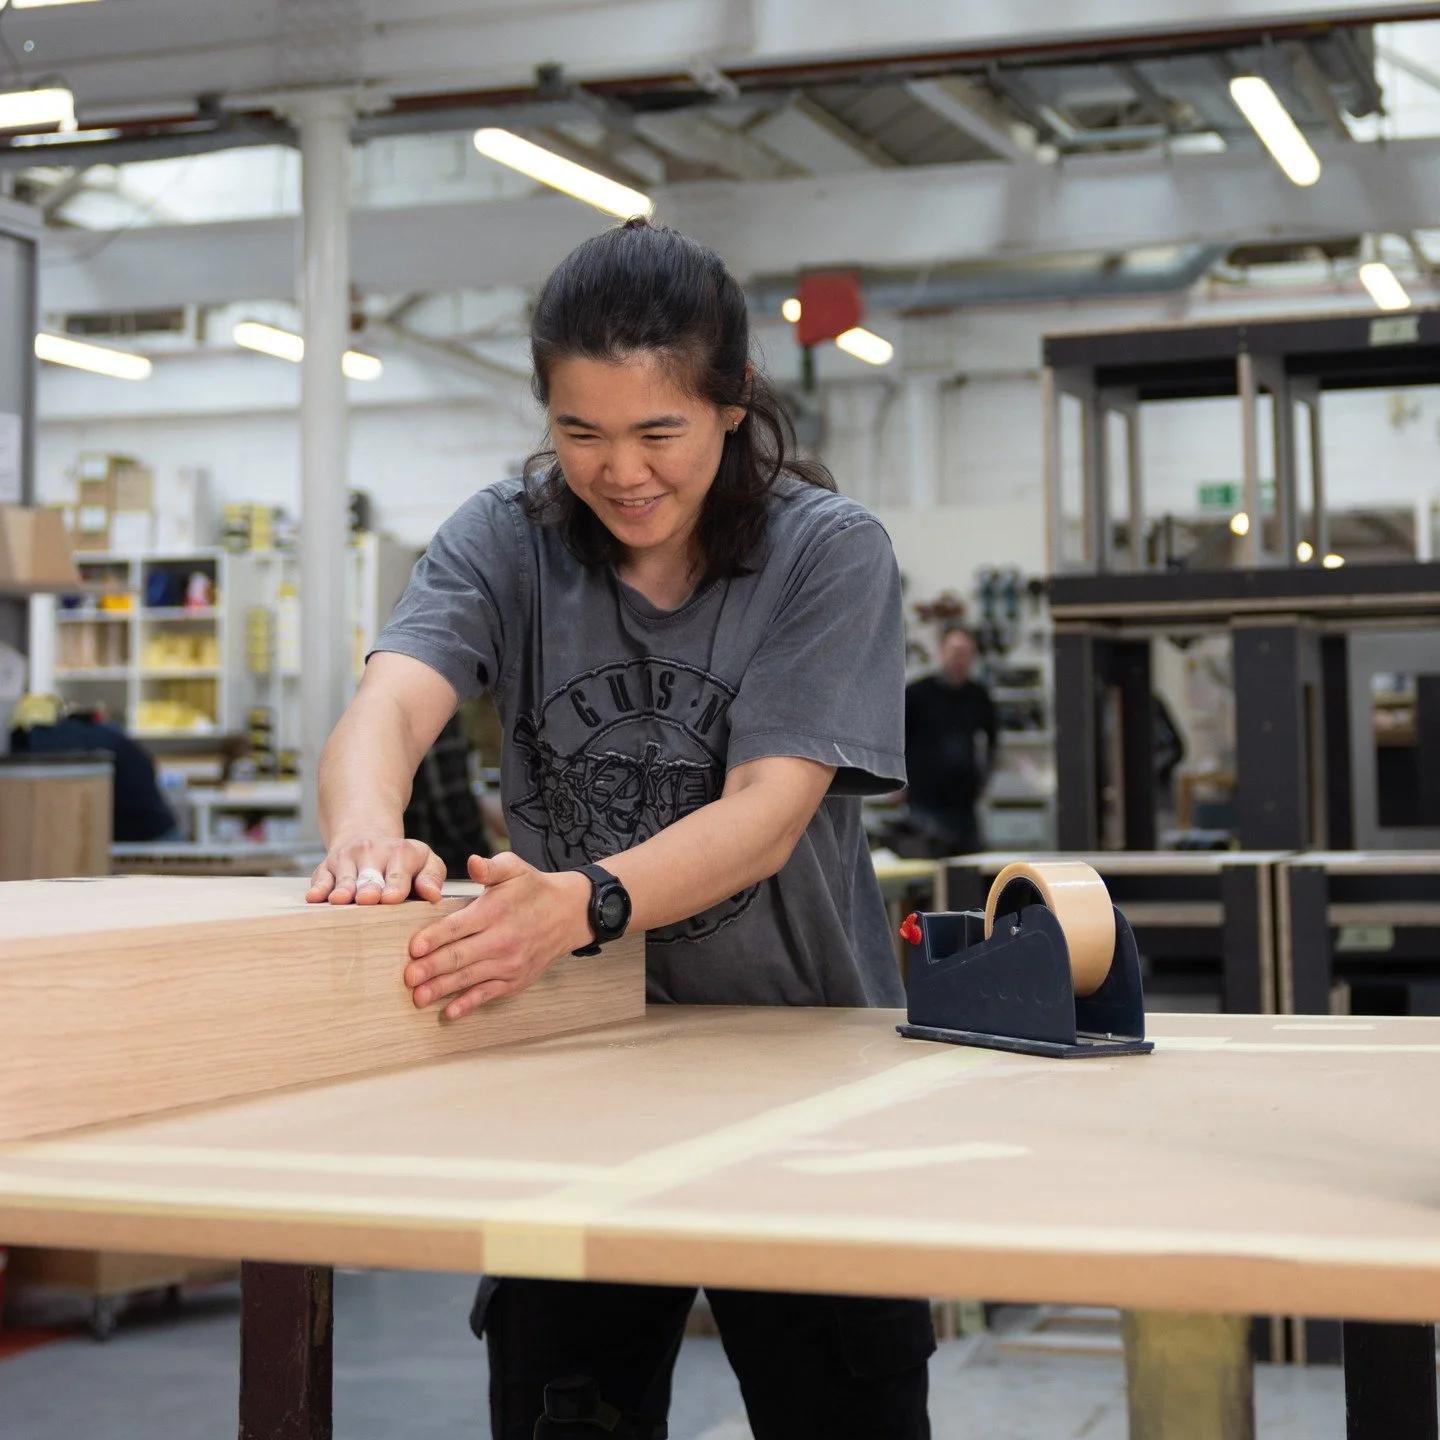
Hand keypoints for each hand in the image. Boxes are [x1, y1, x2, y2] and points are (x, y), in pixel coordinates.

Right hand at [306, 836, 445, 905]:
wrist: (368, 836)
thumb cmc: (403, 862)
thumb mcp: (426, 862)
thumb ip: (432, 878)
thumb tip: (433, 896)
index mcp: (400, 852)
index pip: (398, 873)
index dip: (395, 886)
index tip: (392, 898)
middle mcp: (371, 852)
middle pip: (369, 876)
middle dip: (369, 888)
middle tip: (369, 899)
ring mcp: (346, 859)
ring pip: (344, 878)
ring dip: (343, 890)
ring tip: (340, 900)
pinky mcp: (325, 868)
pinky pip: (320, 879)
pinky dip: (318, 888)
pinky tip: (315, 897)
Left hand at [404, 853, 592, 1019]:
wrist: (569, 914)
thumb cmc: (533, 888)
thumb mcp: (514, 868)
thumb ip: (490, 867)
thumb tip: (472, 862)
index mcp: (495, 911)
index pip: (458, 927)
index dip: (434, 938)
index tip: (413, 948)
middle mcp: (502, 940)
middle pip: (460, 956)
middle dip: (431, 968)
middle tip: (408, 977)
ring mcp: (510, 963)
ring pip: (469, 978)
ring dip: (442, 989)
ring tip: (418, 997)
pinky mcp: (516, 980)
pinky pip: (488, 994)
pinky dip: (468, 1004)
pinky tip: (449, 1012)